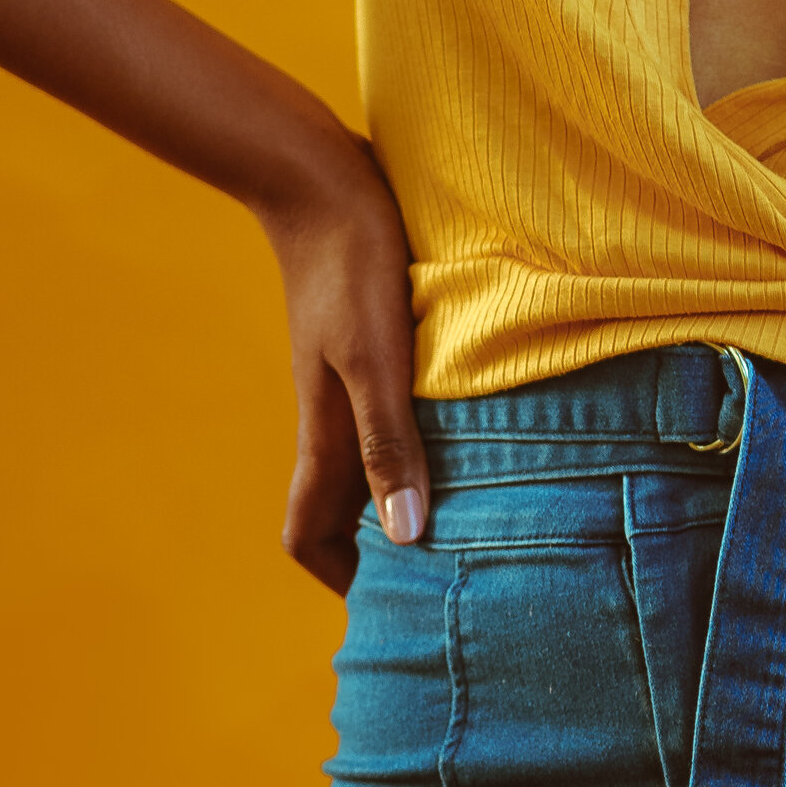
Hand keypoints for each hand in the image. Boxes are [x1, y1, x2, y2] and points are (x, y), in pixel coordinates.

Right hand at [258, 141, 430, 595]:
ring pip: (370, 464)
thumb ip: (389, 443)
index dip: (341, 579)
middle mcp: (332, 418)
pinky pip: (392, 418)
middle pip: (344, 510)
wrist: (321, 180)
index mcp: (324, 434)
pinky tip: (473, 432)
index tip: (395, 606)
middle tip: (451, 575)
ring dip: (408, 494)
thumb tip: (405, 537)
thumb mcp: (375, 358)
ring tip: (477, 515)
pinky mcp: (371, 347)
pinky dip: (423, 441)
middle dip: (383, 551)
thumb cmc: (349, 265)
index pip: (308, 535)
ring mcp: (349, 383)